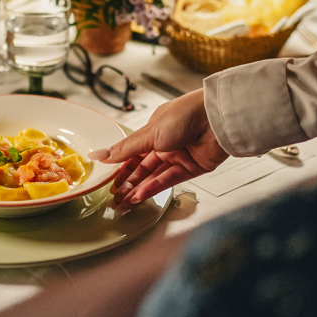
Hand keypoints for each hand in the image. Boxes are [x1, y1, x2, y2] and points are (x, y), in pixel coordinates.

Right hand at [88, 90, 228, 210]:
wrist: (217, 119)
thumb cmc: (186, 115)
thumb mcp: (149, 133)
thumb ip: (125, 148)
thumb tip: (99, 154)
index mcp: (154, 130)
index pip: (132, 153)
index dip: (120, 167)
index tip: (109, 180)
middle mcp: (166, 143)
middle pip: (142, 168)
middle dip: (128, 183)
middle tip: (115, 197)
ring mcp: (179, 157)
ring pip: (154, 176)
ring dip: (139, 189)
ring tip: (125, 202)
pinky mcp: (191, 168)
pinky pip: (168, 180)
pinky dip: (154, 188)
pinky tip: (141, 195)